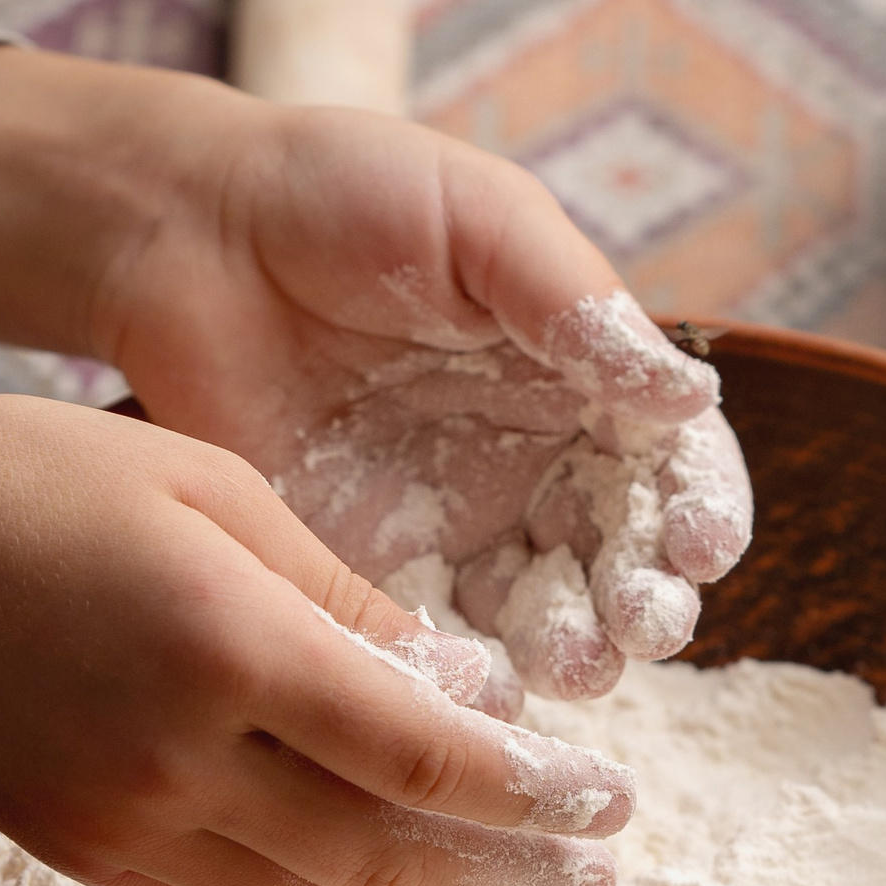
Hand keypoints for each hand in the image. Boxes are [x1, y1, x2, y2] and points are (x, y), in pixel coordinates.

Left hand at [0, 53, 754, 699]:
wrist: (184, 232)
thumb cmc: (339, 193)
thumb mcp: (478, 220)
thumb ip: (574, 306)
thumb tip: (687, 398)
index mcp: (579, 377)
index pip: (671, 461)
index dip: (701, 507)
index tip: (701, 545)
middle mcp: (533, 463)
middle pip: (622, 556)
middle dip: (647, 599)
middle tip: (642, 622)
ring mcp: (455, 526)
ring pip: (545, 615)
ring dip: (576, 651)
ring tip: (573, 664)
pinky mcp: (371, 571)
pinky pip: (438, 641)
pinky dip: (471, 677)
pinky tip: (485, 692)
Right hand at [0, 349, 640, 885]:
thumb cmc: (39, 480)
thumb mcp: (212, 486)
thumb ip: (343, 593)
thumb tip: (465, 687)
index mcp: (223, 641)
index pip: (415, 750)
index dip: (525, 789)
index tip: (608, 801)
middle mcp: (177, 755)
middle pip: (381, 852)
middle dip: (504, 874)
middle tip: (594, 881)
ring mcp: (124, 823)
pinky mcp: (84, 856)